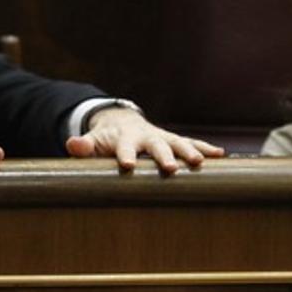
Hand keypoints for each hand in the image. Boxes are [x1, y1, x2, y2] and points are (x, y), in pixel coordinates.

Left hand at [64, 107, 223, 173]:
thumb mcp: (93, 142)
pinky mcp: (174, 141)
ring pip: (179, 143)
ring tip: (200, 162)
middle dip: (165, 156)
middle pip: (157, 145)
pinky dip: (205, 148)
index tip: (127, 165)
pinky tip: (220, 156)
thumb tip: (71, 144)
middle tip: (171, 168)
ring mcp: (163, 138)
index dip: (126, 155)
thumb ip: (84, 146)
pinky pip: (192, 143)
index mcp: (126, 138)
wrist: (122, 123)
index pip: (125, 147)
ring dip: (190, 152)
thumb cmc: (107, 140)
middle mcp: (147, 136)